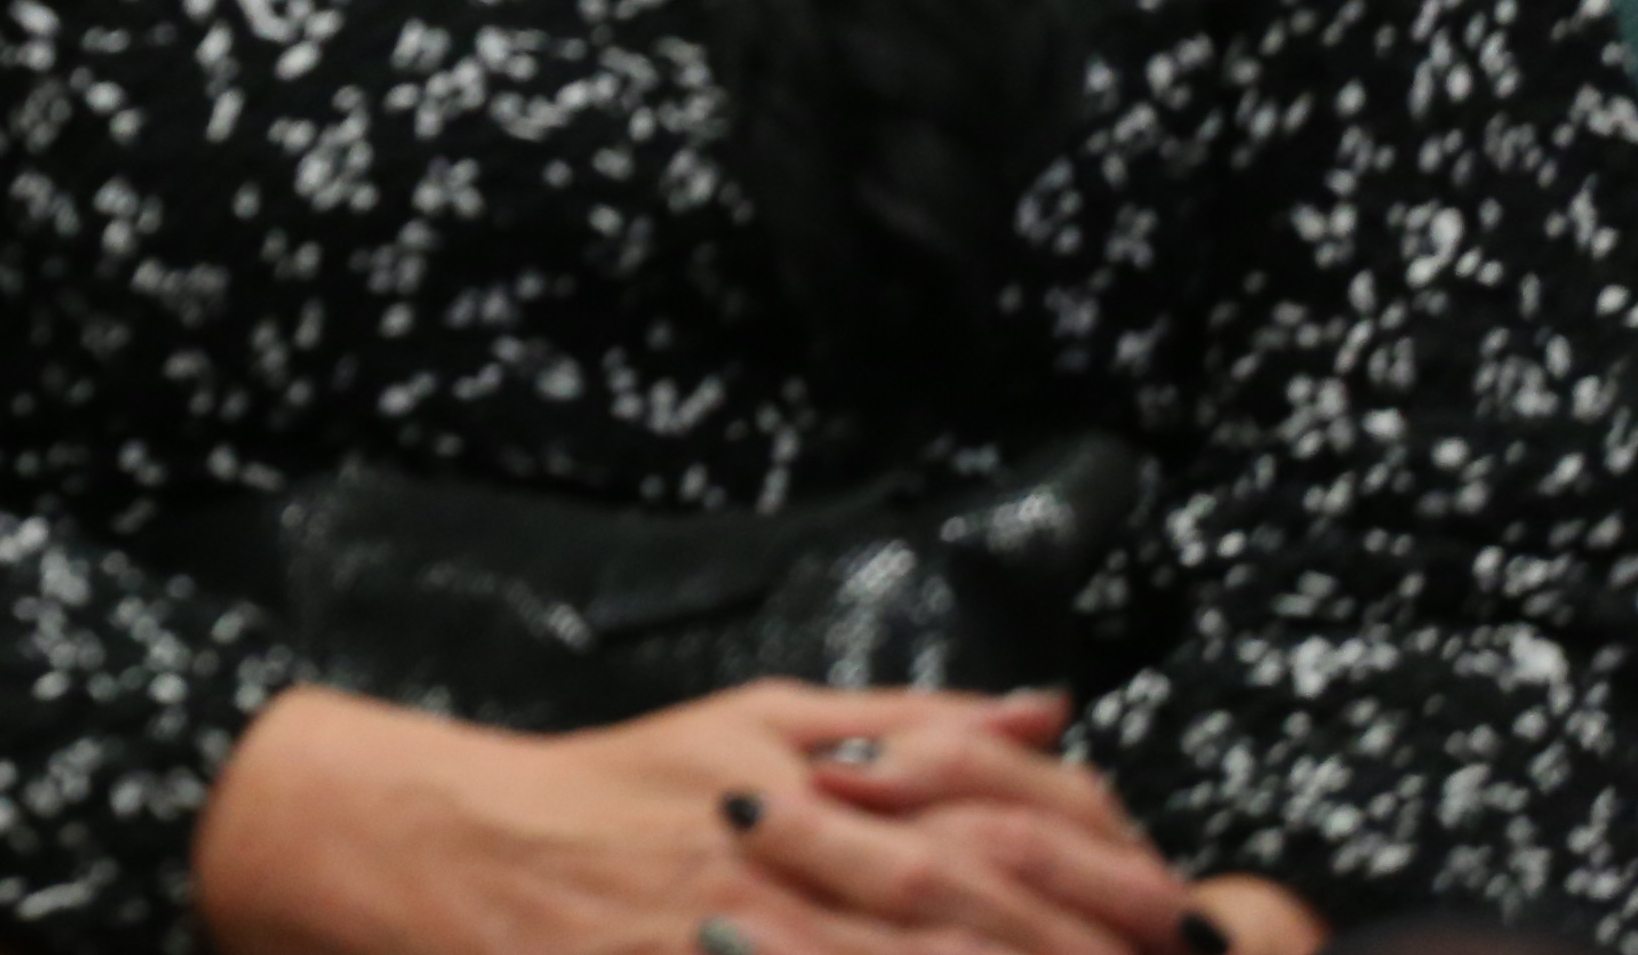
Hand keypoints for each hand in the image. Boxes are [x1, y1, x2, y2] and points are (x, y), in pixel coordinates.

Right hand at [195, 682, 1191, 954]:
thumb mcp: (756, 718)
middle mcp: (793, 850)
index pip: (994, 819)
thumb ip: (909, 720)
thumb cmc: (617, 788)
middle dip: (1080, 943)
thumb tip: (1048, 706)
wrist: (466, 850)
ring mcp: (750, 927)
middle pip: (973, 908)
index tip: (1171, 904)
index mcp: (816, 777)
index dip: (1098, 869)